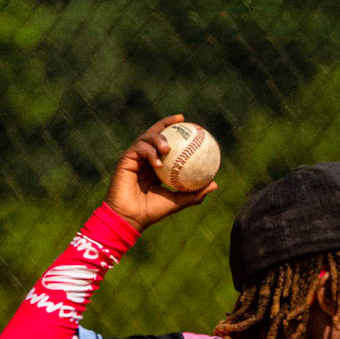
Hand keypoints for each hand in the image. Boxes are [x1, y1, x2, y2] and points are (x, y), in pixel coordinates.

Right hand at [105, 116, 217, 230]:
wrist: (130, 218)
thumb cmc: (152, 212)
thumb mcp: (178, 202)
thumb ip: (195, 194)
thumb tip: (214, 184)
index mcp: (155, 165)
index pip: (166, 143)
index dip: (176, 132)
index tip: (191, 126)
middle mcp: (144, 158)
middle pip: (154, 133)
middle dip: (166, 123)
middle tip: (180, 120)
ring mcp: (134, 158)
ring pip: (146, 138)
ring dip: (157, 139)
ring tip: (167, 148)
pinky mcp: (125, 160)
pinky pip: (139, 149)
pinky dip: (149, 154)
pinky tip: (158, 162)